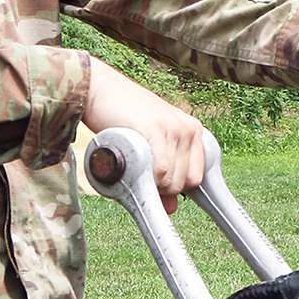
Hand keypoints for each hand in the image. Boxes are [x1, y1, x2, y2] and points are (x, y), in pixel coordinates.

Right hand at [82, 57, 204, 212]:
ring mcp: (175, 128)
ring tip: (132, 164)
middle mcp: (189, 128)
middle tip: (140, 173)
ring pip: (173, 181)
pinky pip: (161, 171)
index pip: (199, 178)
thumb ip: (162, 174)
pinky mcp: (157, 129)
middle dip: (163, 188)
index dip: (178, 188)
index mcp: (192, 131)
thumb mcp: (148, 146)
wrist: (99, 89)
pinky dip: (147, 178)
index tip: (164, 192)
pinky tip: (133, 165)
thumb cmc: (121, 119)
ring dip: (151, 184)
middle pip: (186, 183)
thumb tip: (171, 209)